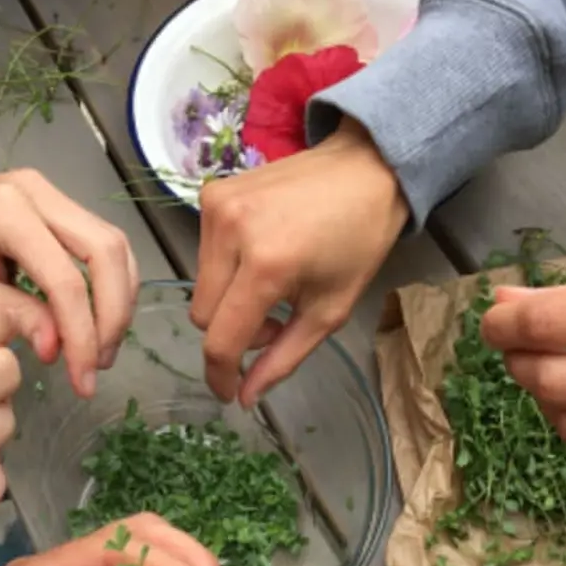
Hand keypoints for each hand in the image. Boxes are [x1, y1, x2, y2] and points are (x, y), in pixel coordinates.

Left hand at [0, 168, 140, 397]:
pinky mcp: (60, 203)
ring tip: (99, 351)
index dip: (81, 332)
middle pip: (106, 251)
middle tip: (99, 365)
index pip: (65, 277)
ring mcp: (53, 193)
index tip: (82, 379)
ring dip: (118, 302)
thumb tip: (56, 348)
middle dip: (113, 316)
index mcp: (3, 210)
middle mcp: (38, 192)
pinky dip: (110, 286)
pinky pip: (102, 243)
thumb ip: (9, 315)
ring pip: (115, 245)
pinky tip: (95, 323)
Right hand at [192, 117, 408, 405]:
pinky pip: (203, 253)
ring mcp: (215, 208)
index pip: (221, 337)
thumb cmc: (358, 240)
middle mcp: (231, 232)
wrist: (364, 167)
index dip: (221, 373)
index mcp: (267, 265)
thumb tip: (245, 398)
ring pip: (201, 286)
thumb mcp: (329, 310)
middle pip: (204, 315)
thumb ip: (283, 358)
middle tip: (275, 323)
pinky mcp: (210, 193)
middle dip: (234, 332)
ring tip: (271, 288)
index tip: (228, 392)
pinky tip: (261, 256)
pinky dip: (227, 268)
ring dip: (229, 300)